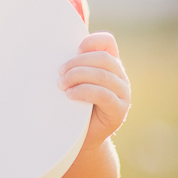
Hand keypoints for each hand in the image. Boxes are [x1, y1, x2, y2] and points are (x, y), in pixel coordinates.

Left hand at [58, 32, 129, 148]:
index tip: (74, 50)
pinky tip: (70, 95)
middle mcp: (120, 77)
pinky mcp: (119, 110)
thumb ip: (73, 65)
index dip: (91, 41)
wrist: (81, 136)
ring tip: (61, 85)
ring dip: (77, 76)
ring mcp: (123, 93)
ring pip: (103, 75)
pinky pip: (104, 95)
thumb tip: (54, 47)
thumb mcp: (74, 81)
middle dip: (77, 62)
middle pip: (103, 58)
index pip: (108, 42)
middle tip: (60, 72)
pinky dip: (84, 91)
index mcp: (110, 64)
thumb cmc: (74, 105)